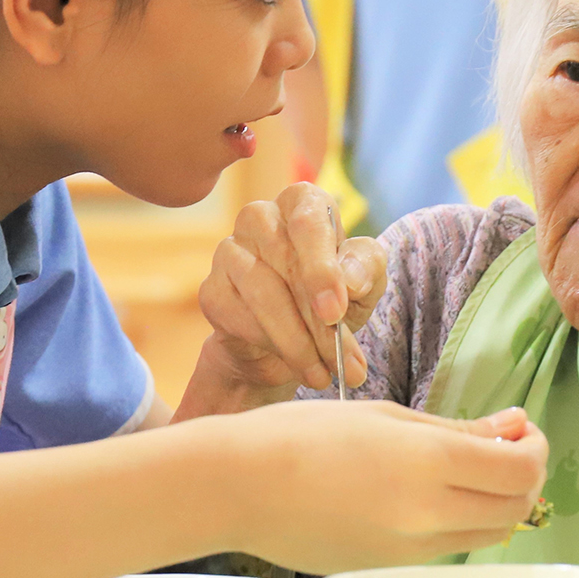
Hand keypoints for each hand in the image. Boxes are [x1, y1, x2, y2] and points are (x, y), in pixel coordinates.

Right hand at [184, 182, 387, 415]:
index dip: (322, 268)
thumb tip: (351, 279)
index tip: (335, 312)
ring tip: (322, 374)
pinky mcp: (212, 289)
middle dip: (317, 321)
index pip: (309, 221)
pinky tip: (292, 362)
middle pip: (285, 261)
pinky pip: (239, 318)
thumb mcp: (363, 285)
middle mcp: (259, 217)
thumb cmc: (330, 300)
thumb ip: (366, 270)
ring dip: (297, 342)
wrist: (286, 344)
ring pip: (262, 294)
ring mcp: (229, 251)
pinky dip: (269, 345)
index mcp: (302, 203)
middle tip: (342, 360)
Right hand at [225, 400, 546, 573]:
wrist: (238, 488)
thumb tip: (514, 428)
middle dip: (523, 477)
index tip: (521, 431)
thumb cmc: (301, 436)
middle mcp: (427, 515)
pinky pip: (447, 548)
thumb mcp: (385, 417)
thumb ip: (457, 429)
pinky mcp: (389, 570)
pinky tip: (431, 495)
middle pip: (514, 509)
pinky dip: (459, 522)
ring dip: (495, 503)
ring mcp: (409, 550)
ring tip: (468, 471)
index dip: (535, 449)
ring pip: (486, 535)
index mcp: (428, 464)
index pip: (520, 471)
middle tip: (503, 449)